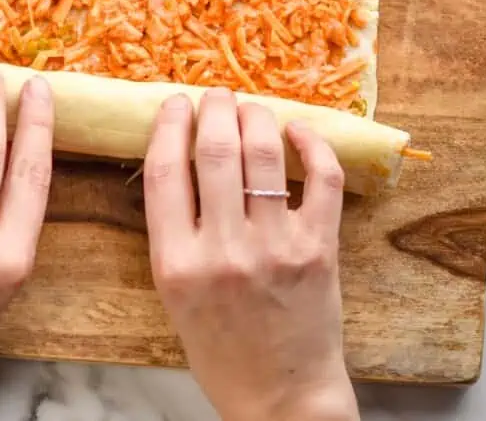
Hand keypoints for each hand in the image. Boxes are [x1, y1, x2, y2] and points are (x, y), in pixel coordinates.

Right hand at [143, 88, 357, 420]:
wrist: (280, 397)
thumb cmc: (220, 347)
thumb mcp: (174, 293)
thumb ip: (173, 230)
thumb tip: (181, 158)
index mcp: (176, 262)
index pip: (165, 169)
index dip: (169, 124)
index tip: (174, 104)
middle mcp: (223, 249)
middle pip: (216, 149)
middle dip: (214, 107)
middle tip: (215, 95)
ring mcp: (276, 246)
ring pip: (264, 152)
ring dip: (256, 115)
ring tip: (250, 107)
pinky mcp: (320, 248)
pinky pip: (320, 177)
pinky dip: (311, 143)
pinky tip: (299, 131)